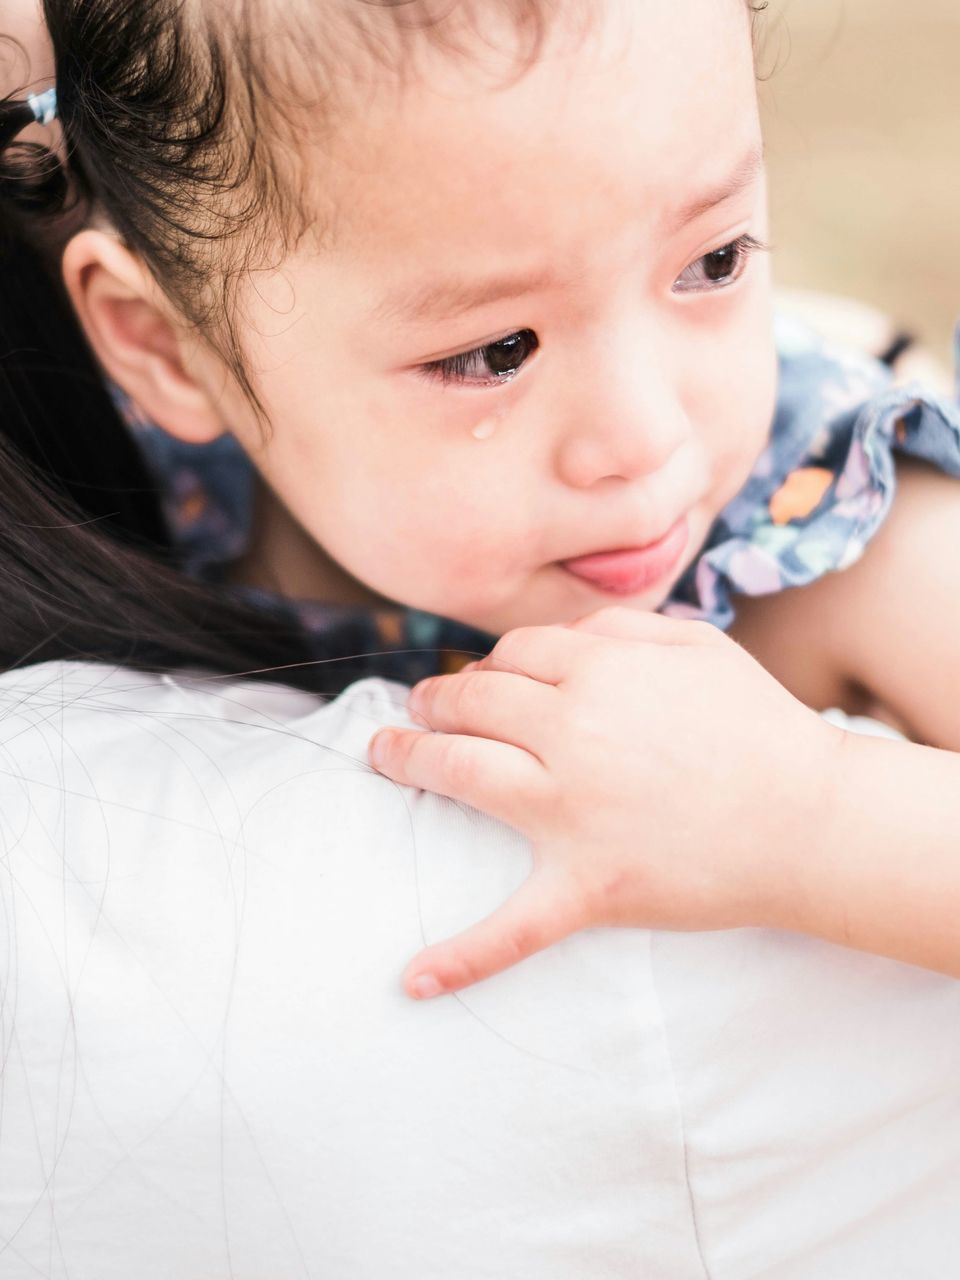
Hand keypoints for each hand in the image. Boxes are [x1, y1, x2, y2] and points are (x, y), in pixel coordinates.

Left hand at [368, 607, 841, 998]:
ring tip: (382, 754)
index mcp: (599, 672)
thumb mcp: (700, 646)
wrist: (813, 820)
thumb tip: (557, 635)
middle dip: (435, 699)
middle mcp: (571, 732)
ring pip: (461, 773)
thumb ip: (623, 626)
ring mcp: (571, 812)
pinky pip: (514, 929)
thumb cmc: (760, 727)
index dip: (487, 663)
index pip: (511, 654)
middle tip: (418, 706)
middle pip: (473, 702)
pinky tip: (412, 980)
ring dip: (408, 759)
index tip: (478, 677)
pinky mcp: (586, 885)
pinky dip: (461, 957)